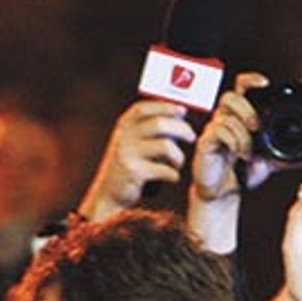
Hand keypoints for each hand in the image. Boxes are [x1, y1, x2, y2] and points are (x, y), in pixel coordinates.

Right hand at [78, 100, 194, 220]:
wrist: (109, 194)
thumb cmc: (129, 165)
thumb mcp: (132, 141)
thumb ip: (150, 127)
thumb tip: (179, 114)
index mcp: (123, 126)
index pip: (144, 108)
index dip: (165, 106)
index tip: (182, 110)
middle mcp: (124, 137)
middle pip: (160, 124)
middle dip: (181, 129)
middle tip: (191, 137)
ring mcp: (127, 154)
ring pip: (165, 146)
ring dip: (178, 156)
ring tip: (178, 163)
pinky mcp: (134, 172)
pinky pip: (164, 169)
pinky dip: (173, 174)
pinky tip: (172, 178)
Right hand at [188, 73, 267, 252]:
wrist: (225, 193)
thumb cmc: (247, 171)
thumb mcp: (282, 159)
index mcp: (243, 115)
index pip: (243, 86)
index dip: (251, 80)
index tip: (265, 84)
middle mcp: (226, 118)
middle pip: (231, 96)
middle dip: (246, 108)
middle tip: (257, 125)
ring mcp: (214, 130)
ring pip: (224, 114)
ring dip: (241, 128)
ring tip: (250, 145)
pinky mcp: (205, 143)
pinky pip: (217, 132)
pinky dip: (233, 141)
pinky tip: (242, 155)